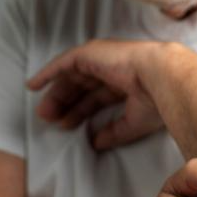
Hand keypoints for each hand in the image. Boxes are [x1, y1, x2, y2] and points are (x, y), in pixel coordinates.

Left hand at [26, 39, 171, 151]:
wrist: (163, 78)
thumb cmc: (157, 100)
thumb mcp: (133, 122)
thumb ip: (114, 132)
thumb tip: (96, 143)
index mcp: (127, 82)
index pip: (98, 97)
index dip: (81, 112)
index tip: (66, 126)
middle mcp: (113, 68)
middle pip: (82, 87)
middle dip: (66, 104)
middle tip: (50, 120)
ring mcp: (102, 58)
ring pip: (71, 76)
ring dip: (56, 93)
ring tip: (42, 111)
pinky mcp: (90, 53)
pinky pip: (63, 63)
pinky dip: (48, 73)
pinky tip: (33, 86)